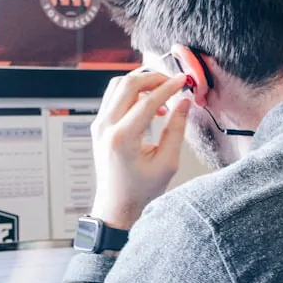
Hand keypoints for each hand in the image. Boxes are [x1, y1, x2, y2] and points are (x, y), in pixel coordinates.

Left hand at [89, 71, 190, 230]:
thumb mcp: (167, 163)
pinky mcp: (99, 125)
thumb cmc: (140, 190)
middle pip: (128, 84)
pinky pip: (113, 96)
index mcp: (122, 138)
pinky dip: (132, 92)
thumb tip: (184, 102)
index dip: (168, 87)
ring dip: (141, 83)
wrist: (117, 204)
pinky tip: (149, 105)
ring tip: (162, 94)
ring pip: (117, 85)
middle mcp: (106, 127)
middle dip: (153, 78)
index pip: (148, 101)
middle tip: (172, 82)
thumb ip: (176, 129)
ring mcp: (99, 125)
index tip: (183, 81)